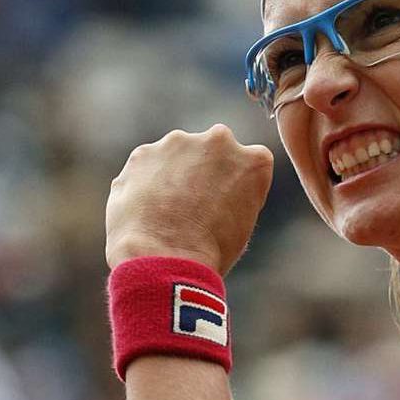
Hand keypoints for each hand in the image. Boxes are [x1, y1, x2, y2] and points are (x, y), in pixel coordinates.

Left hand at [105, 124, 273, 275]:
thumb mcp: (241, 225)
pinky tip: (144, 210)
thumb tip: (216, 196)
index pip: (249, 163)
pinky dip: (144, 182)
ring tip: (165, 212)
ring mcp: (179, 142)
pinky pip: (146, 165)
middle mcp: (220, 140)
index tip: (223, 205)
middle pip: (212, 149)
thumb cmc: (210, 252)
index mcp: (255, 161)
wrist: (164, 258)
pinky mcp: (144, 152)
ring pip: (177, 154)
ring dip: (173, 173)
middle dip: (203, 169)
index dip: (234, 185)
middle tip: (193, 205)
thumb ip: (234, 195)